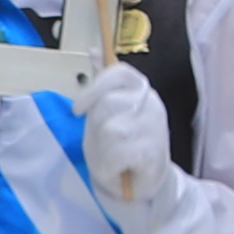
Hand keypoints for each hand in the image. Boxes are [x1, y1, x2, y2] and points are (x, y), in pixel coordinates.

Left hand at [82, 62, 176, 209]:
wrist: (145, 184)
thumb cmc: (122, 145)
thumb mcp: (107, 111)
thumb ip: (102, 84)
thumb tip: (94, 49)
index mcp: (140, 90)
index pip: (119, 72)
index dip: (94, 88)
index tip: (78, 110)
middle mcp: (152, 104)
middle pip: (108, 103)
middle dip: (97, 128)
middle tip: (106, 143)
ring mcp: (155, 127)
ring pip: (111, 131)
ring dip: (103, 151)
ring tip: (112, 158)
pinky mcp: (154, 152)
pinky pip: (117, 154)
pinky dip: (109, 167)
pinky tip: (118, 169)